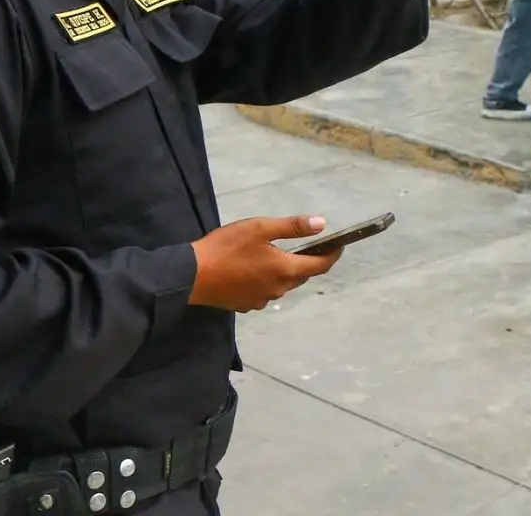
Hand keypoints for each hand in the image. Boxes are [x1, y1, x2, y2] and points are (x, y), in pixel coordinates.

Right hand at [189, 215, 341, 311]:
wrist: (191, 276)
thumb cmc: (227, 247)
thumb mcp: (260, 228)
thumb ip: (293, 227)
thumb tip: (322, 224)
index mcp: (285, 270)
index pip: (320, 266)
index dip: (332, 255)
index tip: (339, 245)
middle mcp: (278, 289)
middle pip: (301, 275)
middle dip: (307, 261)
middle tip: (305, 244)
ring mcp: (261, 300)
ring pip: (283, 284)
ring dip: (285, 271)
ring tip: (274, 254)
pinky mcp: (246, 305)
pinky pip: (265, 292)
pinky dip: (267, 280)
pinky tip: (253, 269)